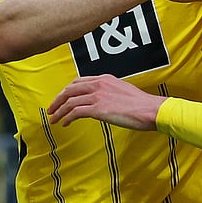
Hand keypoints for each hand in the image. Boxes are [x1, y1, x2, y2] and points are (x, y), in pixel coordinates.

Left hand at [47, 75, 162, 129]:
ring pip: (70, 101)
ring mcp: (98, 96)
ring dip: (59, 111)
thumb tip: (102, 102)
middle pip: (69, 90)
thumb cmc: (141, 104)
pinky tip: (64, 124)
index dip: (66, 90)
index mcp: (104, 79)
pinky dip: (67, 118)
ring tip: (53, 119)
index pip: (78, 81)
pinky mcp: (98, 108)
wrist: (150, 109)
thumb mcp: (123, 91)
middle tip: (50, 109)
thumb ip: (109, 93)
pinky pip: (75, 112)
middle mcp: (99, 84)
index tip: (61, 98)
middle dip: (57, 100)